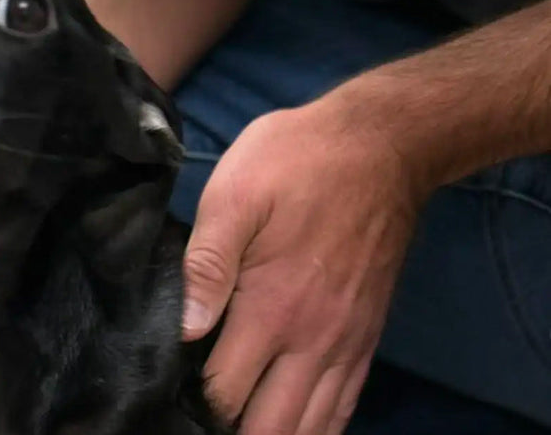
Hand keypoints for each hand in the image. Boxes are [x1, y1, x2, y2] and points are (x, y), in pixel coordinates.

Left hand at [181, 103, 426, 434]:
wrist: (383, 145)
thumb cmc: (299, 161)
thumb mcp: (236, 194)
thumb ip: (206, 265)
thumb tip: (182, 327)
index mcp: (272, 309)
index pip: (225, 392)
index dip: (192, 406)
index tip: (168, 400)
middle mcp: (313, 340)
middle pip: (271, 425)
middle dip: (232, 431)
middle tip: (197, 421)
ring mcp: (346, 342)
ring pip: (312, 425)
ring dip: (276, 434)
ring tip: (240, 428)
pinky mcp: (367, 336)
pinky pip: (345, 405)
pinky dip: (319, 426)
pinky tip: (296, 427)